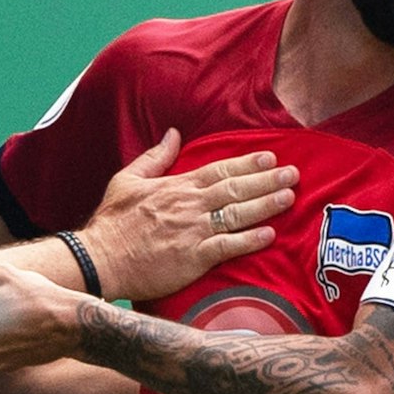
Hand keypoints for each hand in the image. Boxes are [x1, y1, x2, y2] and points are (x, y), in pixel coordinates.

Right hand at [77, 128, 295, 301]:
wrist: (100, 259)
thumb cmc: (112, 222)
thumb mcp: (127, 179)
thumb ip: (155, 157)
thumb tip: (174, 133)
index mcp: (176, 186)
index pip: (219, 170)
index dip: (247, 164)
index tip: (270, 157)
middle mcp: (190, 206)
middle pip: (236, 189)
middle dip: (267, 180)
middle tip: (294, 173)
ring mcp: (193, 232)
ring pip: (238, 214)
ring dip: (266, 205)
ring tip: (289, 197)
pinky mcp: (193, 259)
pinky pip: (228, 247)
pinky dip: (249, 240)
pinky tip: (269, 235)